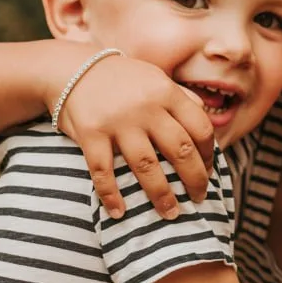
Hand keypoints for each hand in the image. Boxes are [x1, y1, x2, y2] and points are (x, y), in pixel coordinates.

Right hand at [52, 51, 214, 219]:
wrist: (73, 69)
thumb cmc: (122, 79)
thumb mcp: (156, 78)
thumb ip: (180, 98)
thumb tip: (208, 122)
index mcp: (166, 92)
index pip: (200, 127)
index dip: (208, 155)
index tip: (208, 172)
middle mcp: (146, 107)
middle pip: (180, 150)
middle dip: (194, 179)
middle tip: (198, 198)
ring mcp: (118, 121)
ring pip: (147, 166)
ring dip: (161, 194)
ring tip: (171, 213)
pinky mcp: (91, 134)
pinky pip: (103, 171)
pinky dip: (111, 195)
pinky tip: (119, 212)